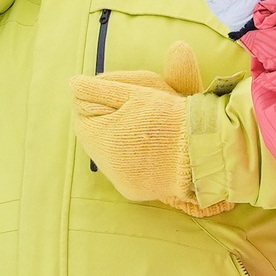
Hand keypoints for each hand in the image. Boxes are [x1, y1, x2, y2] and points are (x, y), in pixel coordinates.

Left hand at [72, 41, 226, 215]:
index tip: (121, 98)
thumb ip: (100, 88)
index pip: (83, 114)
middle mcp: (103, 163)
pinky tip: (153, 153)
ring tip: (147, 133)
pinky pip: (125, 173)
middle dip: (109, 123)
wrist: (203, 151)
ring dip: (120, 143)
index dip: (101, 102)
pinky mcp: (133, 191)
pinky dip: (134, 162)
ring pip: (109, 155)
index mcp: (98, 136)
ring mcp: (118, 180)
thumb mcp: (136, 93)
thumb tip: (72, 83)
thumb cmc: (170, 116)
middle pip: (96, 136)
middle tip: (136, 114)